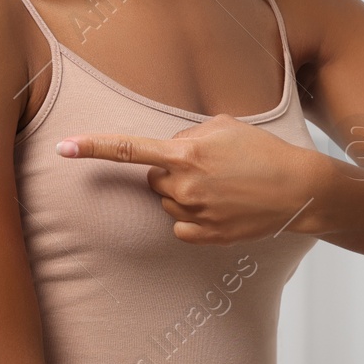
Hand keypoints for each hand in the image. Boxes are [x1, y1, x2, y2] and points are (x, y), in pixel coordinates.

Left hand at [57, 115, 325, 244]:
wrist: (299, 189)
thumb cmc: (263, 151)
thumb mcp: (224, 125)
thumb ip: (187, 135)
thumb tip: (169, 151)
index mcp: (185, 154)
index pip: (128, 149)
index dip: (93, 147)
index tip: (64, 147)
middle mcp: (183, 187)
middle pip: (154, 177)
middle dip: (172, 170)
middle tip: (209, 166)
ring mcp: (193, 215)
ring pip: (168, 201)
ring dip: (185, 193)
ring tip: (223, 186)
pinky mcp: (204, 237)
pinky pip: (181, 225)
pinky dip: (194, 216)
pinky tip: (222, 207)